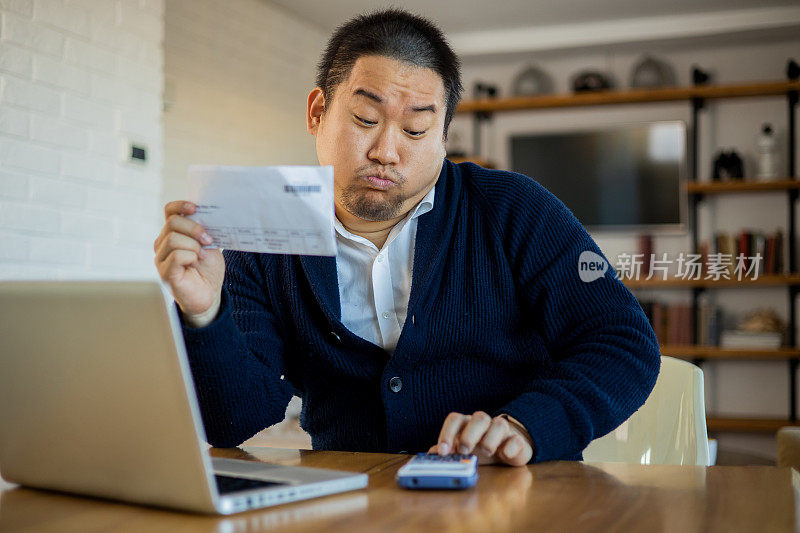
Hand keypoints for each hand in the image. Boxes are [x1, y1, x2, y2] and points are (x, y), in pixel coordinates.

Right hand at [153, 201, 224, 324]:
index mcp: (173, 233)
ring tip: (200, 256)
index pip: (169, 211)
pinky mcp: (165, 273)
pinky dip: (190, 257)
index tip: (195, 208)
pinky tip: (194, 263)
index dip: (181, 205)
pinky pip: (176, 256)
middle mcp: (162, 244)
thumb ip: (203, 231)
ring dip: (193, 245)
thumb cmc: (207, 270)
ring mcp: (161, 258)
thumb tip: (206, 215)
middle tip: (208, 240)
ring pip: (173, 238)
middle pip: (172, 222)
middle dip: (194, 228)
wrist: (209, 295)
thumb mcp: (209, 245)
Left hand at [428, 411, 532, 465]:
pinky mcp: (518, 441)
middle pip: (479, 417)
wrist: (508, 449)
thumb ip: (448, 452)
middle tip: (465, 450)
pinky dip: (510, 447)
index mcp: (467, 424)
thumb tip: (431, 454)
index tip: (443, 451)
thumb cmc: (480, 449)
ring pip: (499, 424)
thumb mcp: (462, 451)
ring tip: (487, 452)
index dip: (447, 433)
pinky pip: (516, 439)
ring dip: (490, 439)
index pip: (455, 419)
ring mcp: (502, 431)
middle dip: (470, 434)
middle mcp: (485, 424)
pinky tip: (504, 455)